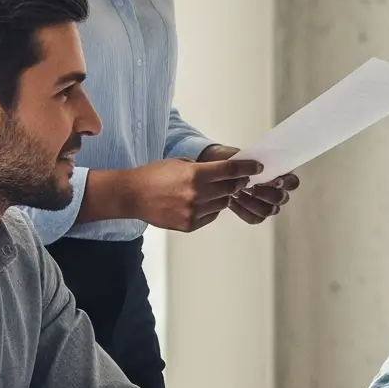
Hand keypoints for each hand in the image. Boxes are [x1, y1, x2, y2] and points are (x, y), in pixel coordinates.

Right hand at [124, 155, 256, 232]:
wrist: (132, 195)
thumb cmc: (154, 175)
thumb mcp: (181, 162)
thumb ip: (204, 168)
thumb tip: (227, 171)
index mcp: (195, 175)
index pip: (230, 170)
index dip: (247, 168)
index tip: (257, 168)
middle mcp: (196, 194)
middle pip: (230, 188)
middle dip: (238, 183)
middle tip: (241, 179)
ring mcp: (193, 212)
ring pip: (222, 204)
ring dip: (223, 196)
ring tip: (213, 190)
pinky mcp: (189, 225)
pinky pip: (211, 215)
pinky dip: (211, 208)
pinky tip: (201, 202)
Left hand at [206, 145, 296, 226]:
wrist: (220, 170)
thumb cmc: (235, 161)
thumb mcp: (240, 155)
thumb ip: (249, 160)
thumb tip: (253, 166)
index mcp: (281, 176)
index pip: (292, 183)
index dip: (286, 183)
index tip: (275, 181)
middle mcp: (278, 192)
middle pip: (281, 199)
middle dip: (266, 194)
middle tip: (251, 188)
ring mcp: (269, 205)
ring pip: (268, 210)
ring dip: (252, 203)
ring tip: (237, 193)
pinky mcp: (256, 214)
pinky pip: (254, 218)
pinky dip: (242, 211)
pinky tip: (232, 201)